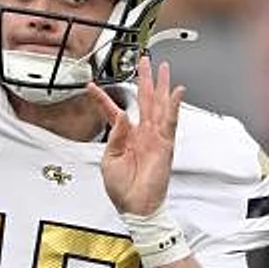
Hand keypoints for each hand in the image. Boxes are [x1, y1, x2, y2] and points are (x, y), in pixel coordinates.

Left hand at [86, 56, 183, 216]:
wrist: (135, 206)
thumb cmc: (123, 189)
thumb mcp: (108, 160)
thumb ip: (115, 136)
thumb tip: (121, 116)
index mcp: (126, 137)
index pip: (114, 112)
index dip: (103, 98)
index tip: (92, 86)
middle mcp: (142, 134)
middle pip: (143, 100)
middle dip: (144, 80)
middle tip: (143, 61)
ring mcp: (155, 138)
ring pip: (158, 105)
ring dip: (160, 86)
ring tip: (162, 68)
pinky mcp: (165, 145)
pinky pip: (170, 122)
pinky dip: (173, 106)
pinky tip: (176, 92)